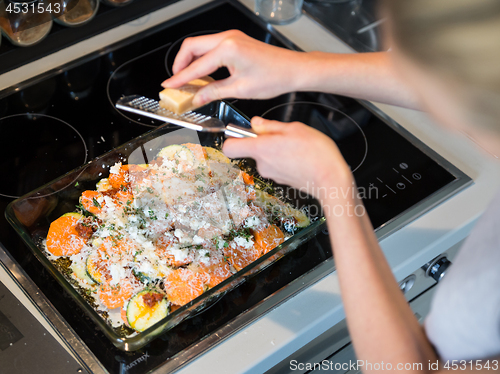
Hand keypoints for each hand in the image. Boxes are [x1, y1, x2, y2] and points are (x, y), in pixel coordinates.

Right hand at [161, 30, 306, 106]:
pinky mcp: (235, 41)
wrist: (293, 69)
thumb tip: (197, 98)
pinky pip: (211, 47)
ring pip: (200, 45)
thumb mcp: (240, 90)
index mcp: (228, 49)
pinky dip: (203, 59)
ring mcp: (232, 37)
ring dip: (191, 61)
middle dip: (180, 64)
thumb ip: (214, 92)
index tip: (169, 86)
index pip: (196, 66)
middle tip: (176, 81)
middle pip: (191, 47)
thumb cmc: (274, 76)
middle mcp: (228, 38)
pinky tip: (203, 74)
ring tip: (188, 80)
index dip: (180, 78)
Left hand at [222, 117, 352, 199]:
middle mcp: (262, 164)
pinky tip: (299, 156)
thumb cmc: (316, 154)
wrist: (331, 179)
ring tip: (295, 145)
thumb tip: (256, 123)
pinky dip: (284, 159)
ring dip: (276, 149)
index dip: (233, 138)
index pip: (229, 147)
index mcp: (261, 149)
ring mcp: (271, 174)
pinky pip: (276, 165)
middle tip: (282, 135)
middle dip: (263, 140)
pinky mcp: (281, 180)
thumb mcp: (294, 128)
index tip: (242, 131)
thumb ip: (270, 125)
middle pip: (251, 150)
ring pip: (266, 157)